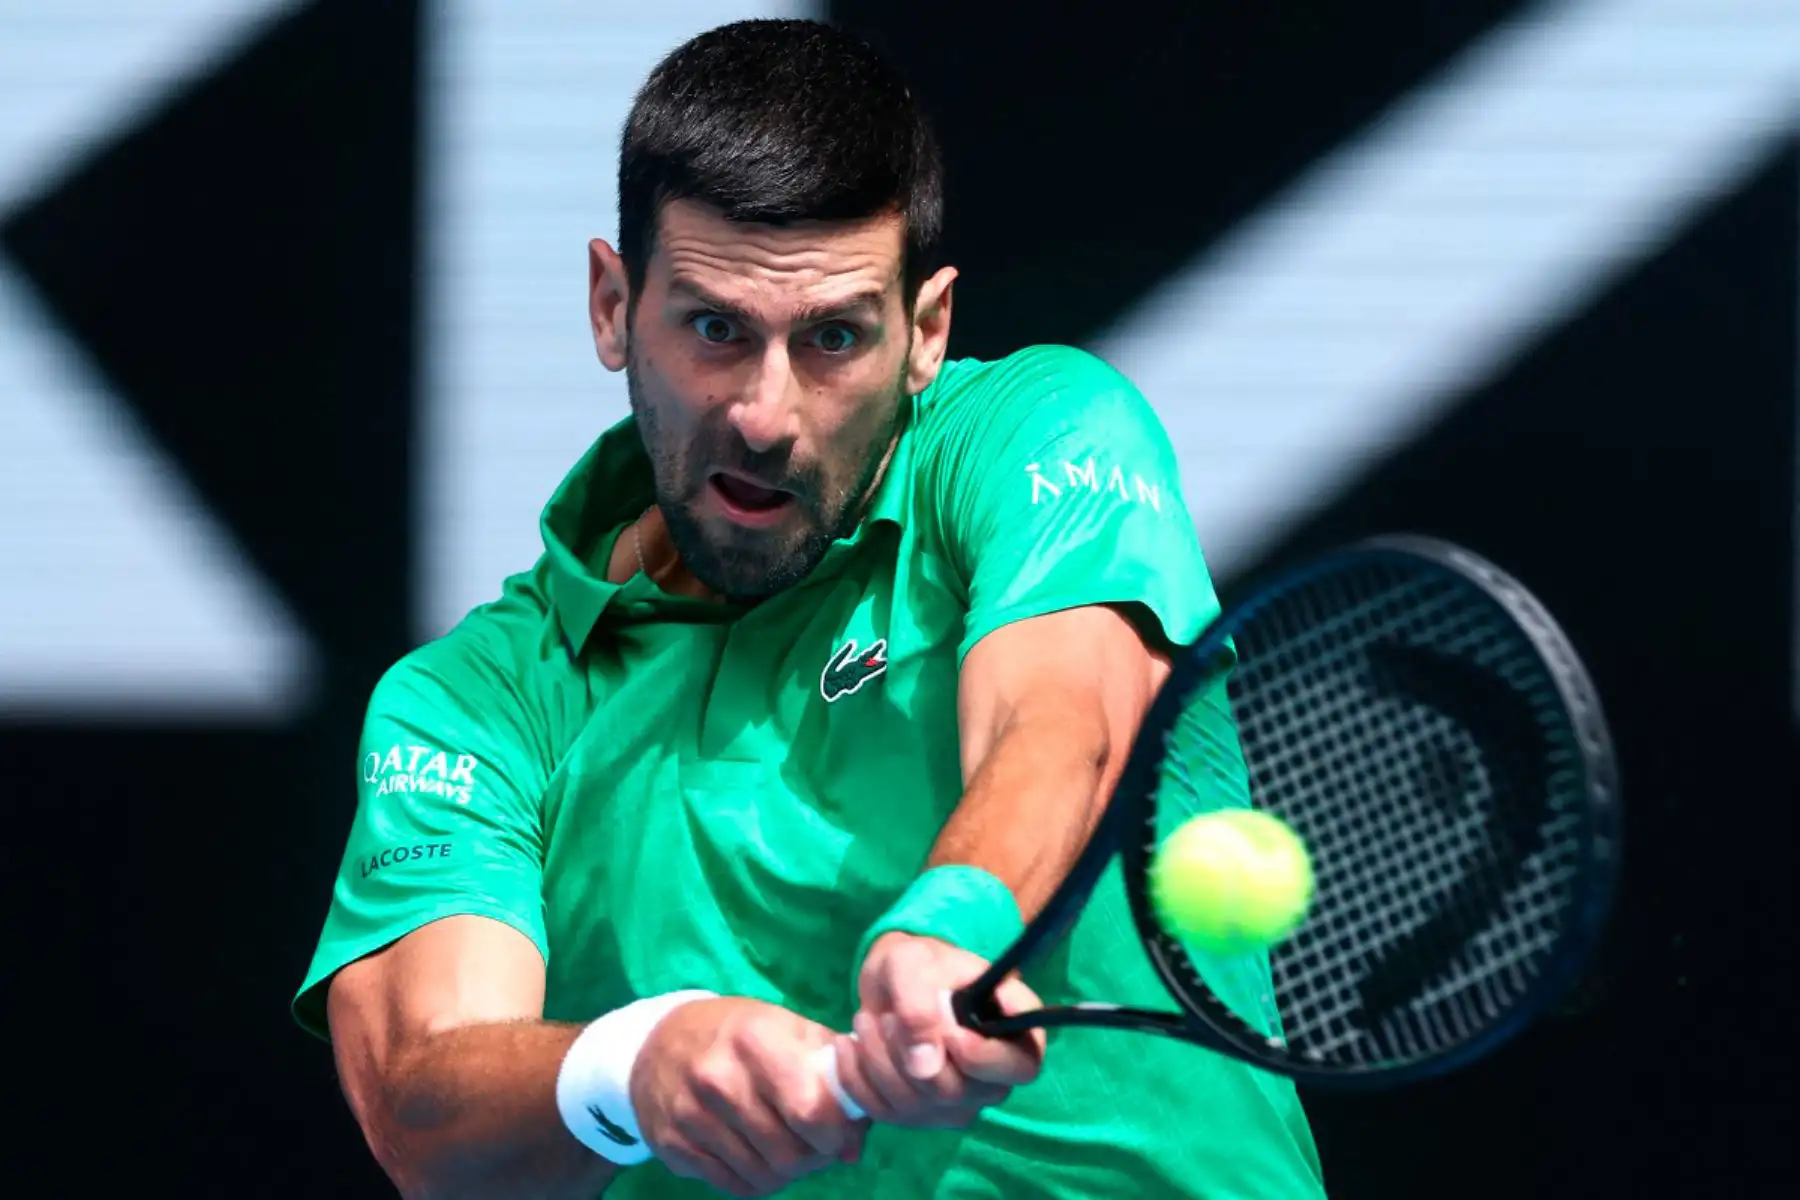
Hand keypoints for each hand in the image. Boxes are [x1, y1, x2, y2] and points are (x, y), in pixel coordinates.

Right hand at [631, 997, 866, 1196]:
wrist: (660, 1041)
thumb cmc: (741, 1034)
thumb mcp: (790, 1032)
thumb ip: (833, 1080)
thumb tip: (853, 1148)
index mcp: (757, 1040)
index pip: (811, 1110)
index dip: (833, 1132)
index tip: (836, 1131)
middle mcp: (719, 1077)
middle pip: (788, 1153)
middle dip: (812, 1158)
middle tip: (812, 1145)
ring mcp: (690, 1113)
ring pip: (762, 1175)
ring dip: (784, 1172)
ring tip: (784, 1147)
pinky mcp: (671, 1144)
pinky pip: (731, 1186)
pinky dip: (752, 1180)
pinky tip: (754, 1155)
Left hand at [830, 933, 1045, 1128]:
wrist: (892, 981)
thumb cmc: (921, 964)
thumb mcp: (915, 963)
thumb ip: (920, 1005)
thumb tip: (924, 1067)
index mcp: (1015, 1034)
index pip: (1020, 1067)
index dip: (984, 1057)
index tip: (950, 1033)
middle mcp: (992, 1078)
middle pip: (956, 1092)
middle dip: (907, 1053)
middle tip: (885, 1017)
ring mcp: (956, 1103)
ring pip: (915, 1105)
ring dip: (878, 1061)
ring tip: (864, 1020)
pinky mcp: (920, 1114)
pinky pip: (884, 1112)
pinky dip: (857, 1078)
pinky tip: (849, 1045)